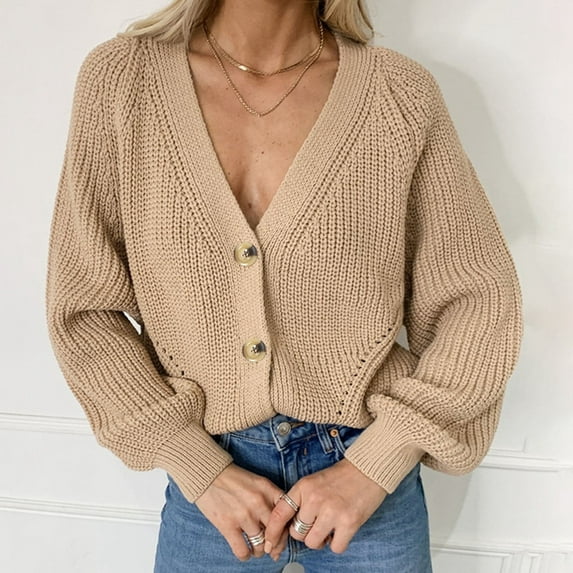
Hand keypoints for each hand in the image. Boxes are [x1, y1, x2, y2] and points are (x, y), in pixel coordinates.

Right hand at [194, 463, 289, 561]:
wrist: (208, 474)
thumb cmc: (234, 479)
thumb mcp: (258, 482)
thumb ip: (271, 498)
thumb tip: (280, 522)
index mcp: (267, 489)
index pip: (287, 514)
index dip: (287, 528)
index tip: (283, 534)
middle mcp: (258, 502)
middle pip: (276, 532)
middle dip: (276, 544)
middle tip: (272, 547)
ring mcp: (243, 515)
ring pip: (261, 545)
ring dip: (260, 551)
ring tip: (258, 549)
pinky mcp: (227, 525)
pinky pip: (242, 550)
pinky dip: (246, 555)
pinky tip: (246, 552)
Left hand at [264, 458, 387, 554]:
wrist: (367, 469)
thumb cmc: (339, 478)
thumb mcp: (313, 482)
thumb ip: (301, 501)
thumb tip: (290, 527)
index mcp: (303, 487)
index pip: (280, 513)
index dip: (272, 532)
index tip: (269, 543)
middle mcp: (315, 499)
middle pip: (297, 533)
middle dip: (305, 533)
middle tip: (317, 524)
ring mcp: (332, 511)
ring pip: (313, 543)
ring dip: (320, 540)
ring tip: (329, 528)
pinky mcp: (349, 522)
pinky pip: (335, 547)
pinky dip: (338, 543)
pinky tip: (341, 531)